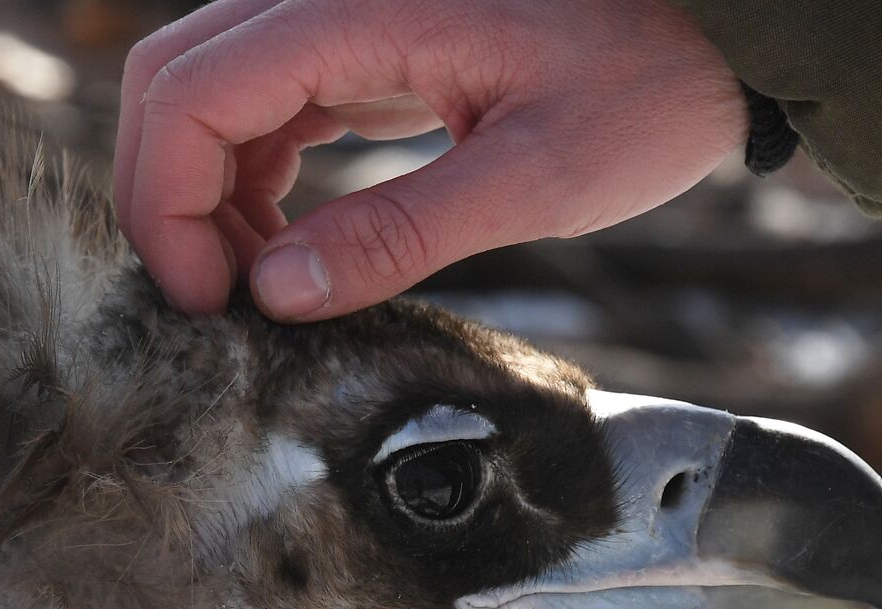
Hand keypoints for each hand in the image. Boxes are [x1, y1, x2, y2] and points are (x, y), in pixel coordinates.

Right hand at [115, 0, 745, 320]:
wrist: (712, 28)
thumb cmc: (648, 83)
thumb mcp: (535, 175)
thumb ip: (400, 233)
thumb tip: (277, 297)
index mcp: (360, 6)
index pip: (192, 94)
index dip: (169, 207)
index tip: (204, 304)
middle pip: (176, 83)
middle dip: (171, 202)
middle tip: (214, 305)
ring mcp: (344, 16)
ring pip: (212, 94)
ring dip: (210, 196)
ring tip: (260, 291)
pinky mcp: (365, 44)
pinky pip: (269, 105)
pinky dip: (254, 181)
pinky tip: (289, 247)